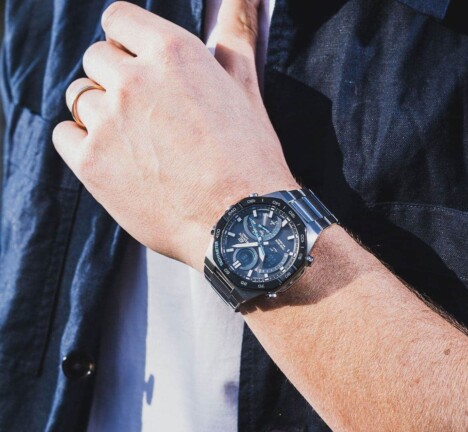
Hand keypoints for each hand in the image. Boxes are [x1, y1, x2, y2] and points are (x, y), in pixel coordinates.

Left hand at [52, 0, 297, 270]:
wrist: (244, 223)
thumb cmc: (250, 157)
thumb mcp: (246, 86)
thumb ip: (234, 33)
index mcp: (173, 53)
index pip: (118, 20)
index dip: (129, 44)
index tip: (142, 66)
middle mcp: (134, 80)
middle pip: (96, 58)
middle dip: (118, 80)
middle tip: (151, 115)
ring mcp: (108, 121)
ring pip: (79, 96)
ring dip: (100, 112)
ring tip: (138, 141)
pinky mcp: (90, 163)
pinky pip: (64, 135)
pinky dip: (83, 144)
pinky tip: (119, 159)